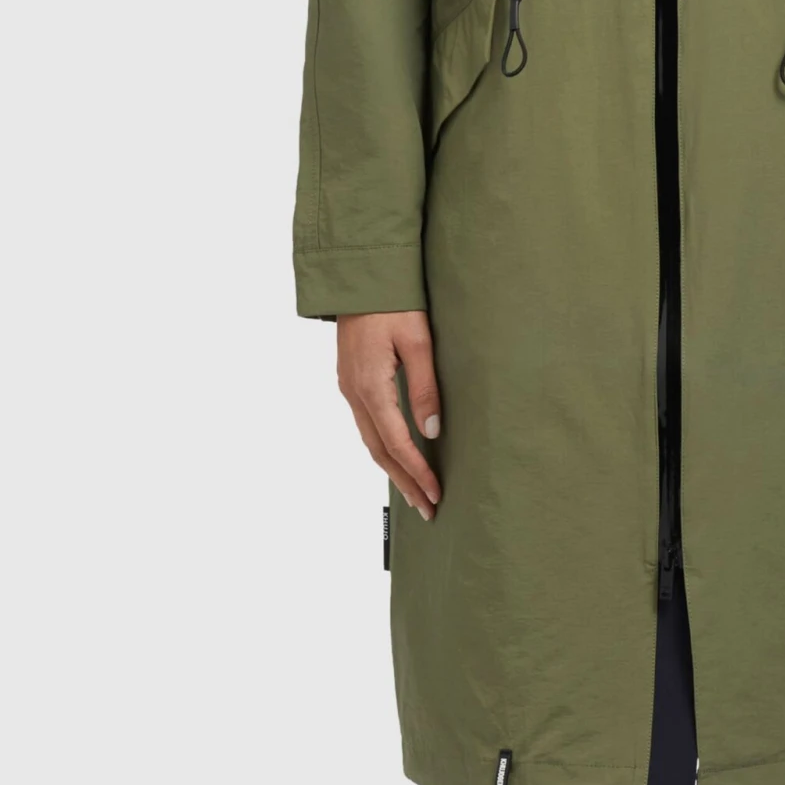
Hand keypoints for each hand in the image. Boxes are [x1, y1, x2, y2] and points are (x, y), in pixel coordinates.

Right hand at [336, 311, 443, 519]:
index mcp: (370, 386)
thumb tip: (432, 432)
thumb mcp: (417, 342)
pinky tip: (396, 455)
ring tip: (414, 491)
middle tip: (427, 508)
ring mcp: (349, 388)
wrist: (360, 276)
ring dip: (393, 468)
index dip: (417, 471)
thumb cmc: (393, 303)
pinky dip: (383, 447)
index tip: (435, 493)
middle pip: (379, 450)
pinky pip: (366, 424)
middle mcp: (354, 393)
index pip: (397, 442)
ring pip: (370, 440)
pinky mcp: (351, 380)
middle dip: (404, 481)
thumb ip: (424, 387)